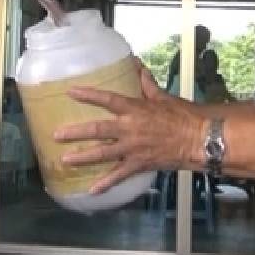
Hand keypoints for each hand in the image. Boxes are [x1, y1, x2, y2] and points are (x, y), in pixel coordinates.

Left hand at [54, 63, 206, 193]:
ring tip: (65, 160)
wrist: (198, 138)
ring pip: (103, 153)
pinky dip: (105, 183)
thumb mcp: (162, 96)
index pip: (107, 99)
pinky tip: (91, 190)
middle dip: (76, 132)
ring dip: (82, 157)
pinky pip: (119, 175)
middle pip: (97, 129)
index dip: (88, 94)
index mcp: (135, 109)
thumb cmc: (182, 115)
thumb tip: (136, 65)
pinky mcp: (139, 164)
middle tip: (57, 134)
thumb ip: (146, 83)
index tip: (71, 91)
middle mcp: (130, 128)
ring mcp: (133, 148)